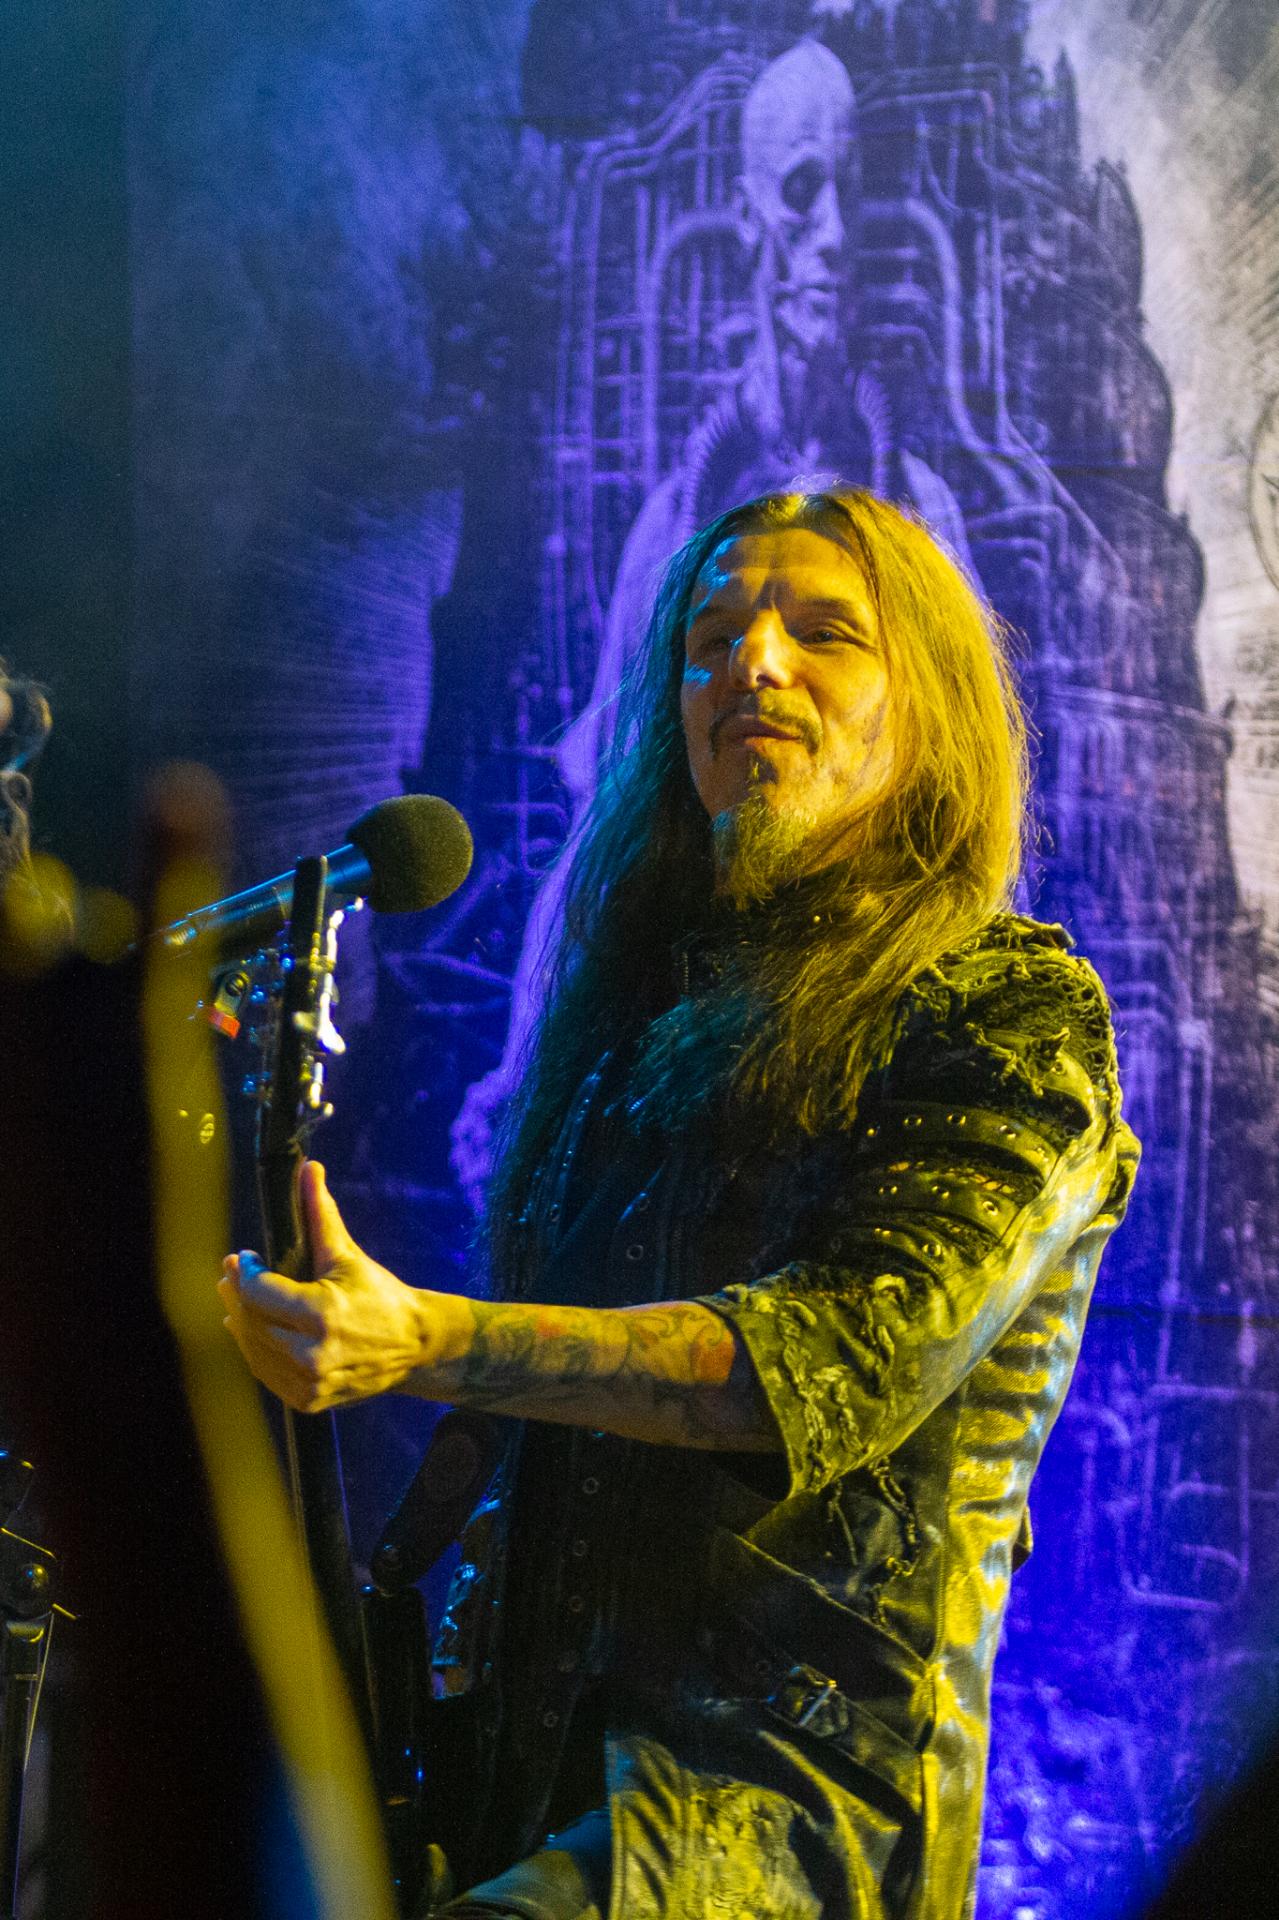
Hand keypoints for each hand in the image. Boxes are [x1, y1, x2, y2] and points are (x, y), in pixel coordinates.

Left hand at [218, 1161, 436, 1412]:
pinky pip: (266, 1373)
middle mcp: (312, 1354)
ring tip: (239, 1300)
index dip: (243, 1272)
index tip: (244, 1257)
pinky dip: (256, 1349)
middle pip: (250, 1320)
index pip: (257, 1292)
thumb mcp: (348, 1255)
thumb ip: (321, 1214)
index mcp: (322, 1314)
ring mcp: (309, 1382)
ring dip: (241, 1321)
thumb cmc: (381, 1295)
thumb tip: (309, 1168)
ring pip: (253, 1349)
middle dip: (237, 1294)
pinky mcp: (308, 1400)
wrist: (415, 1347)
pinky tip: (253, 1330)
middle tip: (233, 1274)